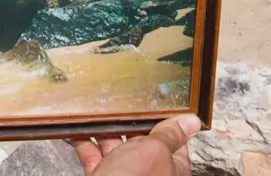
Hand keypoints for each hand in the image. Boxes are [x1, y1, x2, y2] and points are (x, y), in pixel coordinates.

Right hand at [72, 113, 201, 175]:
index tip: (152, 102)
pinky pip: (94, 157)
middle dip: (130, 123)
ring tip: (97, 112)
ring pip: (116, 148)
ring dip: (105, 130)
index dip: (162, 120)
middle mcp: (149, 174)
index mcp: (171, 168)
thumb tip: (191, 122)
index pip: (172, 140)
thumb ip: (169, 134)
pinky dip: (86, 143)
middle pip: (142, 142)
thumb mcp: (155, 151)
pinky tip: (79, 130)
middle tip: (121, 102)